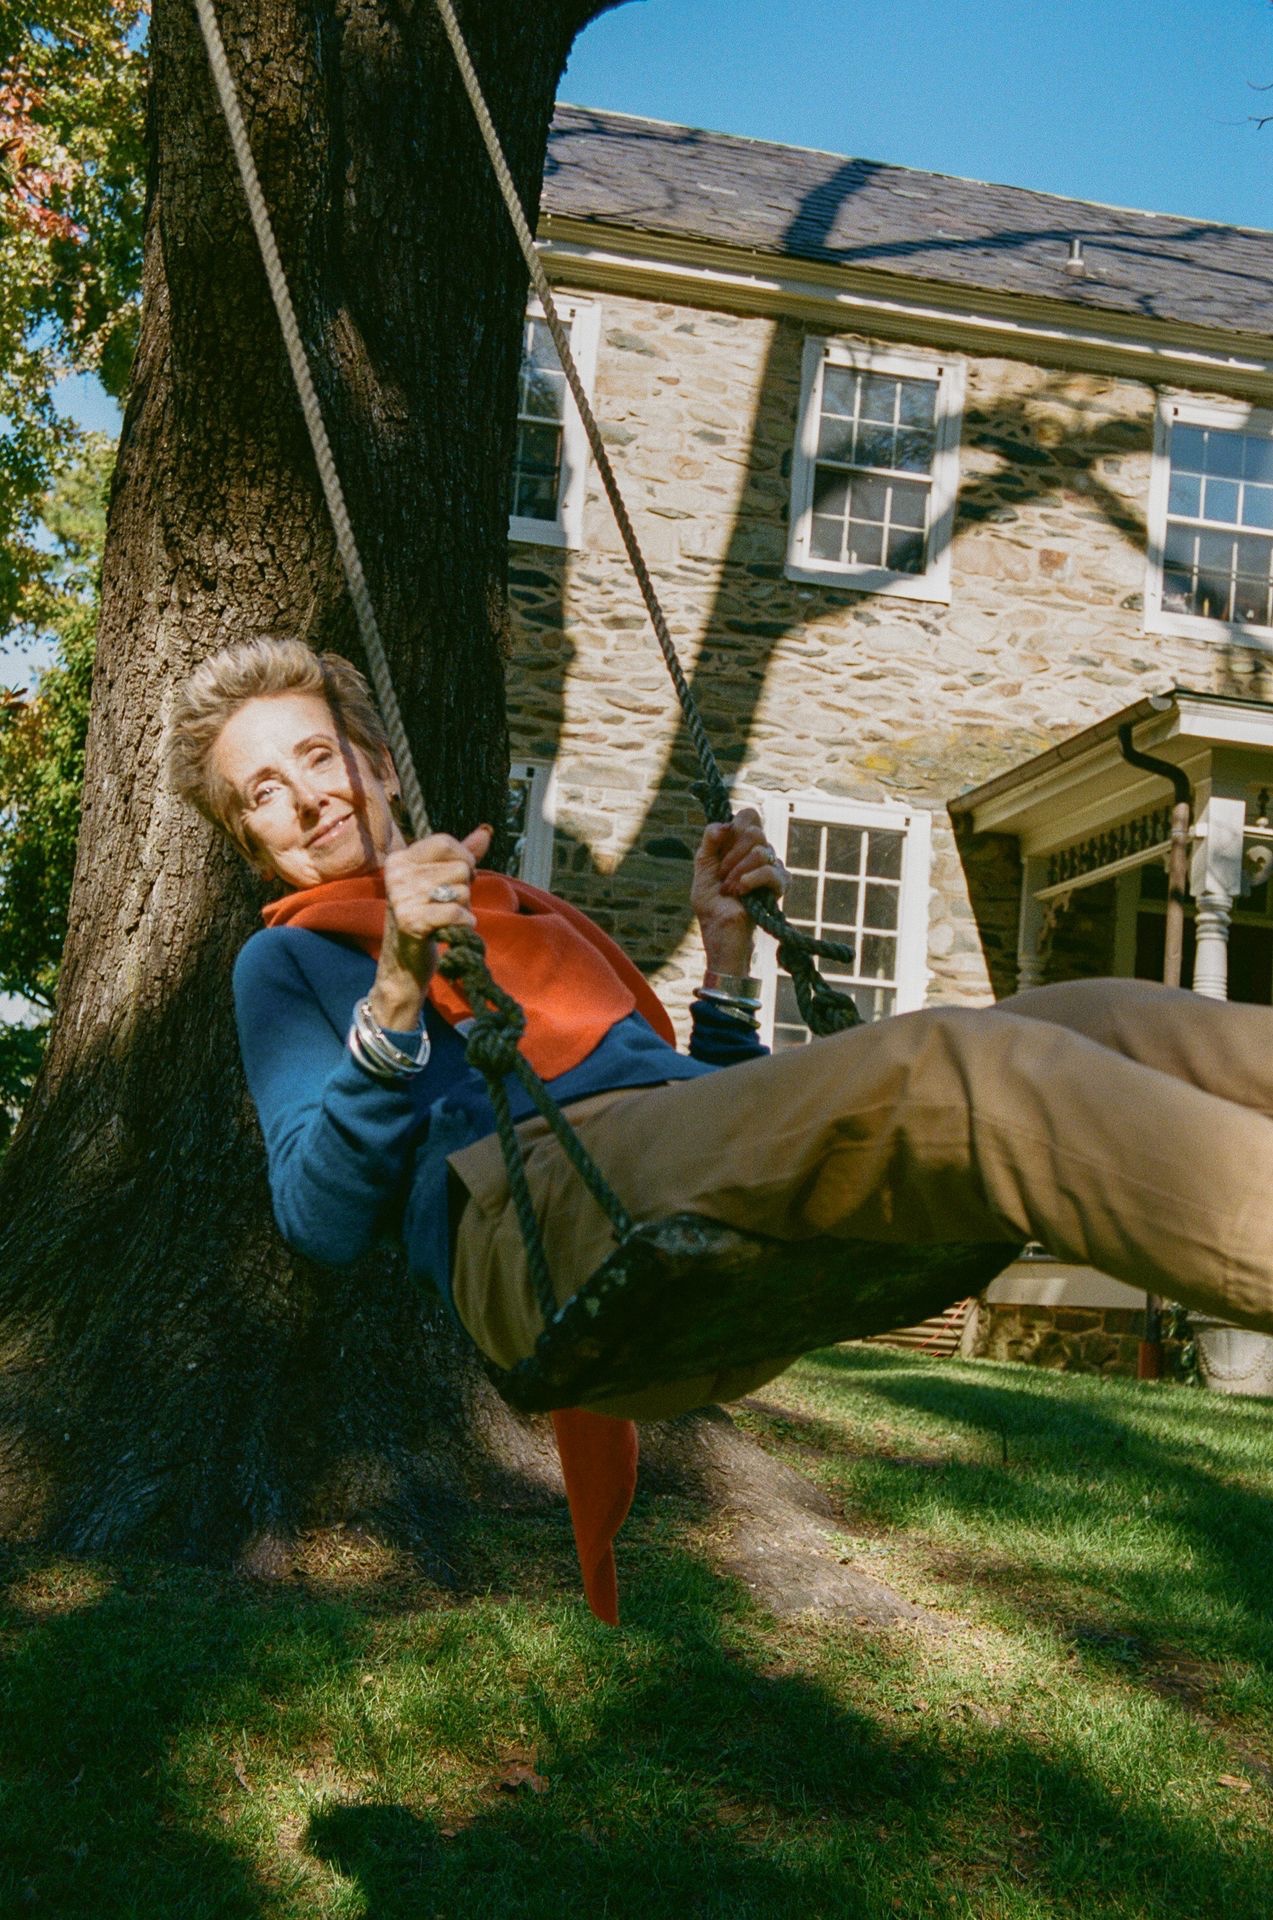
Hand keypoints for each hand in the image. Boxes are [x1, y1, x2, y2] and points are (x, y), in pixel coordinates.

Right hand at [370, 824, 491, 1028]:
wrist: (404, 963)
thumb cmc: (427, 916)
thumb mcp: (441, 881)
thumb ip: (462, 855)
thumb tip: (486, 830)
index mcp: (399, 859)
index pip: (445, 842)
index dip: (463, 859)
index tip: (457, 879)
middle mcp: (396, 874)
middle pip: (460, 867)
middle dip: (465, 889)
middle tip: (446, 905)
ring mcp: (401, 898)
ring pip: (462, 890)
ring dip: (464, 908)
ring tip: (445, 919)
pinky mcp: (411, 922)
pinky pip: (457, 912)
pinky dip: (464, 923)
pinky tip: (452, 930)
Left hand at [690, 808, 786, 975]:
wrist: (720, 933)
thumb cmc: (711, 904)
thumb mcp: (703, 868)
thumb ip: (710, 842)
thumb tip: (725, 825)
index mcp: (740, 844)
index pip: (749, 815)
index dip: (735, 825)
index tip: (720, 846)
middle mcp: (760, 852)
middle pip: (755, 830)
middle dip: (732, 853)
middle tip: (722, 875)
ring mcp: (772, 868)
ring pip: (762, 850)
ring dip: (738, 871)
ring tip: (729, 890)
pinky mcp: (779, 886)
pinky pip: (772, 871)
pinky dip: (752, 879)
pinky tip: (741, 892)